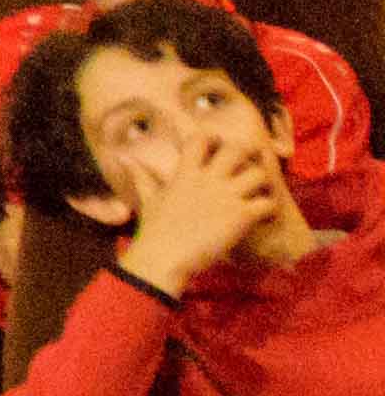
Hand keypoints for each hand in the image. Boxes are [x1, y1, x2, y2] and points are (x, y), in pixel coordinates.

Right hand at [118, 133, 297, 296]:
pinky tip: (266, 216)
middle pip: (237, 149)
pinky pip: (268, 203)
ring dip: (263, 182)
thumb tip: (124, 158)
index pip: (202, 139)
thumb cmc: (155, 230)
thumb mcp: (148, 199)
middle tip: (248, 166)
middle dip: (247, 154)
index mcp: (186, 173)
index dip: (213, 139)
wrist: (165, 256)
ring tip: (260, 191)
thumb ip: (141, 176)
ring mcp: (226, 196)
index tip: (218, 147)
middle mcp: (208, 179)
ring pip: (259, 174)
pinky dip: (271, 209)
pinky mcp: (241, 216)